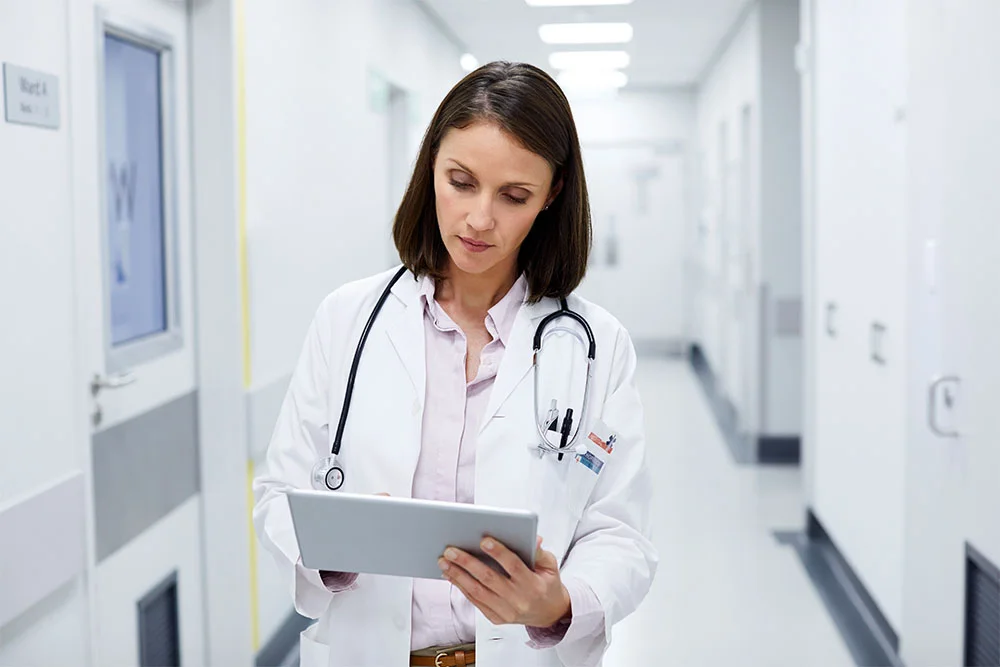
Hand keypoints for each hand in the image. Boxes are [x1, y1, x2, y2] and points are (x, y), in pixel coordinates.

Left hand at [438, 536, 570, 627]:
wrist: (549, 614)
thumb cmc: (547, 584)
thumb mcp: (550, 566)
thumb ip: (538, 551)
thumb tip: (530, 537)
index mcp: (532, 585)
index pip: (513, 566)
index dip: (499, 553)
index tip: (484, 540)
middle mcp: (518, 600)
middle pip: (489, 578)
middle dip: (467, 562)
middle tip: (450, 549)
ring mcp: (506, 612)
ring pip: (477, 591)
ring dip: (458, 575)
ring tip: (444, 561)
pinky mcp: (496, 618)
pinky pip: (475, 601)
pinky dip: (461, 587)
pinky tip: (451, 575)